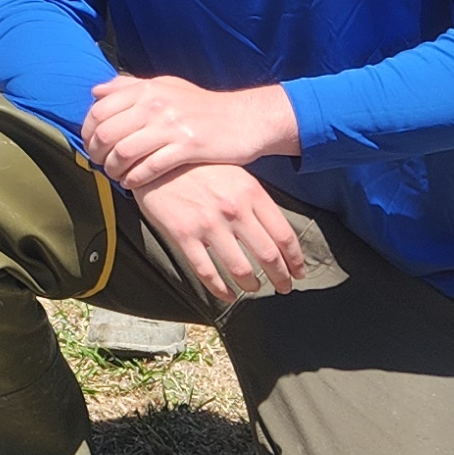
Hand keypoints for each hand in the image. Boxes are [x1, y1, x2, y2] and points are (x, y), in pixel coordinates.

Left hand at [82, 74, 297, 189]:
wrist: (245, 119)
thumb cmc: (202, 106)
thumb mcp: (167, 86)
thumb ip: (131, 87)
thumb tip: (96, 91)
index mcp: (148, 89)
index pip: (99, 109)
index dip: (87, 131)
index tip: (89, 145)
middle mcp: (156, 104)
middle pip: (107, 132)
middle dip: (96, 153)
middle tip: (98, 164)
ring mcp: (172, 125)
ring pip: (124, 151)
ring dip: (113, 168)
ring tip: (114, 175)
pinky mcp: (189, 146)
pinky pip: (150, 167)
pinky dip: (135, 178)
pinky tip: (131, 184)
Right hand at [131, 162, 307, 301]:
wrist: (155, 159)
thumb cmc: (198, 166)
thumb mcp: (234, 172)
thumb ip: (255, 199)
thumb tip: (276, 231)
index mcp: (251, 192)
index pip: (284, 235)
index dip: (295, 259)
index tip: (298, 271)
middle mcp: (234, 209)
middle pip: (268, 255)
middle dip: (280, 277)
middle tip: (283, 287)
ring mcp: (208, 223)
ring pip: (240, 269)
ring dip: (251, 285)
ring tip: (254, 288)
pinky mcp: (183, 235)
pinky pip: (207, 272)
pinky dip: (220, 290)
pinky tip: (227, 295)